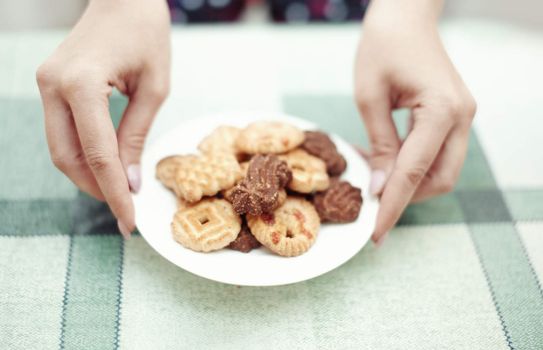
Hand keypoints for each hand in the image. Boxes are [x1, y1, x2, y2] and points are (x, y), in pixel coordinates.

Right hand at [36, 0, 170, 237]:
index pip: (97, 155)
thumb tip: (130, 181)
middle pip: (68, 158)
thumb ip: (136, 136)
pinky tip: (107, 167)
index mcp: (82, 84)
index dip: (114, 192)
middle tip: (125, 212)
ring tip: (119, 192)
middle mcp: (53, 85)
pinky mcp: (50, 85)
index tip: (130, 221)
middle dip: (97, 189)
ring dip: (88, 175)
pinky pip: (63, 132)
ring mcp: (46, 84)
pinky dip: (83, 154)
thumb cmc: (147, 33)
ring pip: (60, 149)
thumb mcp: (154, 89)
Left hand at [354, 0, 475, 244]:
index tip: (375, 233)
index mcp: (442, 111)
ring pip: (441, 171)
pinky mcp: (454, 115)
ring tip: (373, 177)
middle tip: (371, 206)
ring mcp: (462, 116)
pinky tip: (385, 161)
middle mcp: (461, 117)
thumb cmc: (383, 46)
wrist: (405, 14)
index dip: (393, 206)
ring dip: (409, 182)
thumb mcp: (369, 97)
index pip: (414, 173)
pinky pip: (437, 153)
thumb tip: (381, 188)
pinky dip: (413, 165)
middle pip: (440, 180)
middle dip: (406, 198)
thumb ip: (380, 146)